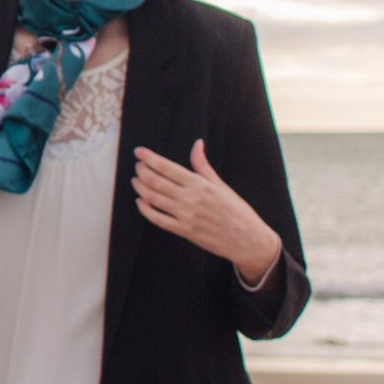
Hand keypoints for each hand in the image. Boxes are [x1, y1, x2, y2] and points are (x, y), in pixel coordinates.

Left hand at [132, 140, 282, 282]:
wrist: (248, 240)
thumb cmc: (237, 210)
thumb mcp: (220, 184)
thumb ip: (203, 165)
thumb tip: (197, 143)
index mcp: (199, 184)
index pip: (167, 167)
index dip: (149, 158)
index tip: (139, 152)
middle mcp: (190, 198)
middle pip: (156, 181)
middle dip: (142, 171)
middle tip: (137, 166)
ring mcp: (186, 216)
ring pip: (153, 199)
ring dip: (141, 188)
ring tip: (136, 180)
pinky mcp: (184, 231)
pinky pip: (158, 220)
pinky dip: (145, 210)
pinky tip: (140, 203)